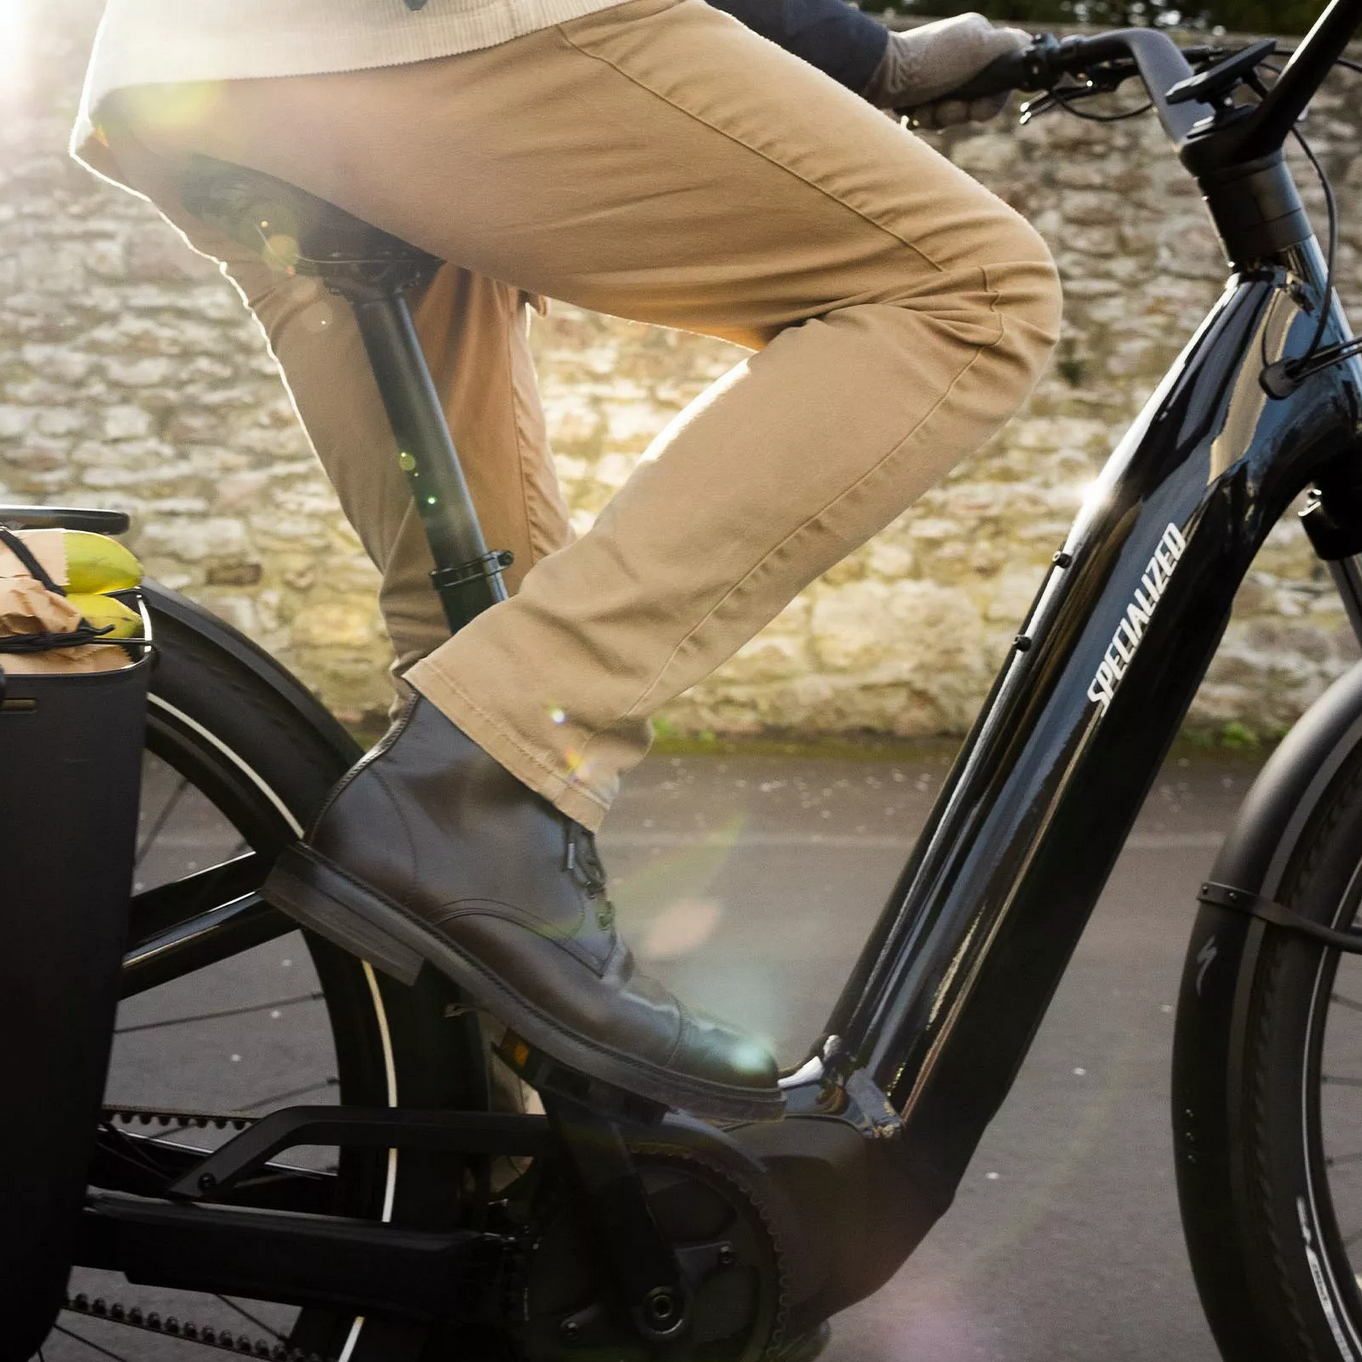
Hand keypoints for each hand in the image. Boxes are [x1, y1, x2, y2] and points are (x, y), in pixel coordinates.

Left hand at [861, 13, 1029, 129]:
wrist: (880, 76)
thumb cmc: (930, 61)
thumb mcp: (979, 46)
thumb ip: (1011, 45)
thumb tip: (1031, 48)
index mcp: (978, 39)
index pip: (1002, 80)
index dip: (991, 101)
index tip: (977, 107)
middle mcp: (960, 55)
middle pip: (977, 101)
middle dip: (961, 112)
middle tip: (946, 106)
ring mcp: (939, 74)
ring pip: (954, 112)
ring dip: (941, 117)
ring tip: (924, 107)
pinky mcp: (919, 91)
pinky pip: (933, 115)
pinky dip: (925, 118)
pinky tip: (913, 110)